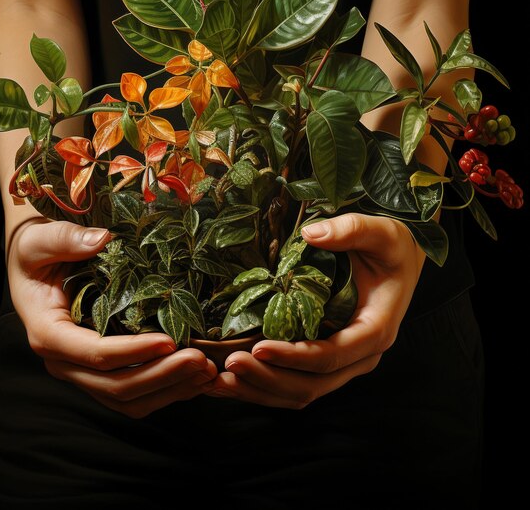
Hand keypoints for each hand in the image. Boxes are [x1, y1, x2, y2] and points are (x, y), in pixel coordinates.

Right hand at [7, 218, 217, 417]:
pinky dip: (165, 390)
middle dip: (161, 376)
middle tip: (201, 360)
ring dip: (169, 390)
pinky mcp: (100, 372)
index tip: (171, 341)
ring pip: (127, 399)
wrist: (34, 268)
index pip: (95, 353)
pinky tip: (194, 377)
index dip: (134, 351)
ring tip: (205, 372)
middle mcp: (64, 361)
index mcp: (49, 333)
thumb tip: (102, 239)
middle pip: (115, 386)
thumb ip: (65, 239)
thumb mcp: (39, 240)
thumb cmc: (36, 252)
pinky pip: (134, 395)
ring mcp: (82, 371)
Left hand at [207, 213, 424, 407]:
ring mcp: (345, 362)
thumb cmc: (391, 248)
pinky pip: (297, 383)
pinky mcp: (328, 361)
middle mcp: (361, 355)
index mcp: (375, 330)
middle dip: (268, 379)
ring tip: (222, 380)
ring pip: (302, 392)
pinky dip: (265, 387)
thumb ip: (351, 230)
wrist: (401, 261)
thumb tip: (311, 234)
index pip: (331, 356)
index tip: (257, 348)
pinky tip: (235, 380)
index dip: (294, 357)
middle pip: (313, 384)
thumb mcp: (381, 232)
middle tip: (229, 366)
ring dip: (261, 390)